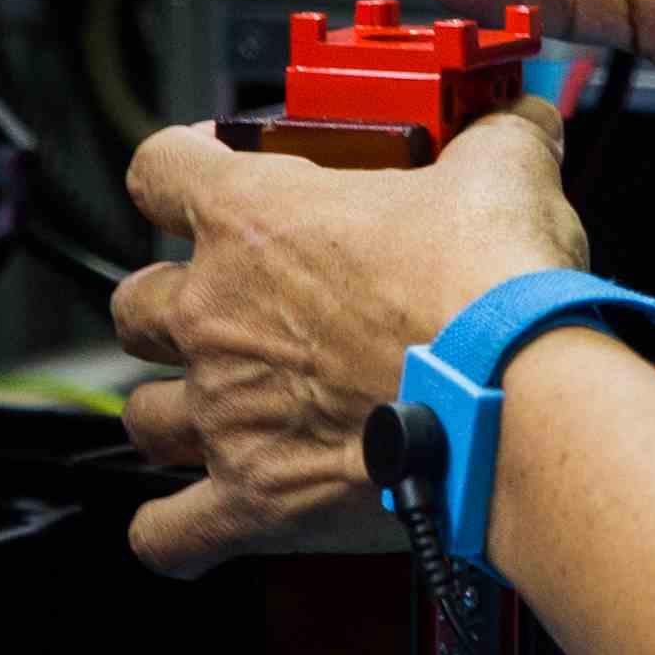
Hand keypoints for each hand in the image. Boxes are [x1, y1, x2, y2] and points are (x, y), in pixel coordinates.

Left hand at [112, 105, 584, 577]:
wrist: (516, 399)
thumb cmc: (490, 288)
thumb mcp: (500, 171)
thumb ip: (495, 135)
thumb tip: (519, 120)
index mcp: (251, 220)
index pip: (158, 168)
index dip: (180, 164)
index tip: (209, 170)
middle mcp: (214, 315)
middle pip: (134, 302)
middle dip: (173, 305)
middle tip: (234, 306)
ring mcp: (224, 412)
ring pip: (142, 413)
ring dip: (173, 409)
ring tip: (220, 408)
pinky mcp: (253, 499)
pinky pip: (168, 534)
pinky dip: (172, 534)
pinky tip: (188, 525)